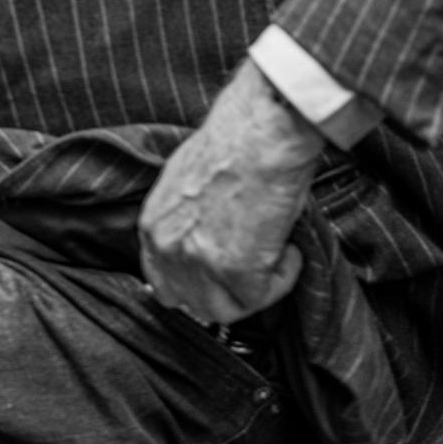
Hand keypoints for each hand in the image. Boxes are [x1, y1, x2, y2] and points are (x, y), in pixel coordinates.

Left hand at [138, 60, 325, 325]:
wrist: (261, 133)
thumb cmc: (235, 142)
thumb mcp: (188, 178)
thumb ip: (186, 216)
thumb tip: (207, 233)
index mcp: (153, 225)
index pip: (161, 279)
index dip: (195, 283)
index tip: (221, 277)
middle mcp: (167, 249)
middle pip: (191, 302)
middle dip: (225, 291)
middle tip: (254, 269)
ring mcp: (198, 264)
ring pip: (225, 310)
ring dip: (256, 287)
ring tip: (277, 252)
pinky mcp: (235, 273)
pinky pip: (262, 297)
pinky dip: (283, 276)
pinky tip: (289, 249)